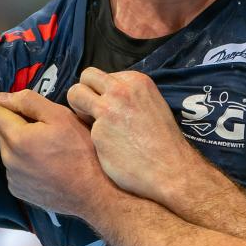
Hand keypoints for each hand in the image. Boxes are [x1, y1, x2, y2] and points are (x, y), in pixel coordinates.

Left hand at [0, 89, 116, 217]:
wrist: (92, 192)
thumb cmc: (81, 152)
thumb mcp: (60, 117)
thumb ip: (29, 102)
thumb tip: (2, 97)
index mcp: (16, 138)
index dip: (17, 108)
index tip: (37, 116)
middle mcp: (8, 160)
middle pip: (2, 131)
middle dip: (19, 127)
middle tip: (47, 133)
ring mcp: (12, 178)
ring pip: (8, 151)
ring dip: (21, 146)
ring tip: (48, 151)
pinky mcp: (18, 190)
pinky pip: (15, 169)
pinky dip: (25, 165)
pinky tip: (46, 167)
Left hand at [68, 68, 199, 203]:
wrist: (171, 170)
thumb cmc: (162, 142)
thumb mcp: (151, 104)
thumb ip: (128, 96)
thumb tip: (106, 96)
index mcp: (136, 81)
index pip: (103, 76)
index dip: (101, 93)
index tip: (109, 108)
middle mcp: (120, 90)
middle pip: (86, 77)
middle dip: (84, 93)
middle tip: (91, 113)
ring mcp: (108, 109)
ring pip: (74, 95)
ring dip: (78, 110)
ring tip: (95, 128)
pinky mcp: (98, 131)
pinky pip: (82, 127)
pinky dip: (91, 138)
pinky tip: (108, 149)